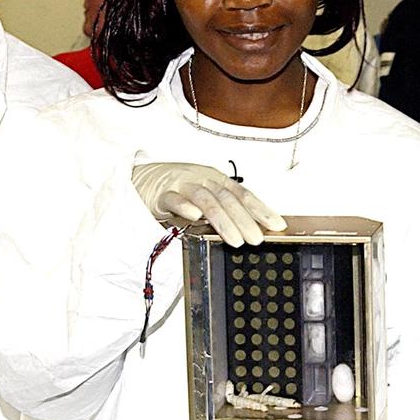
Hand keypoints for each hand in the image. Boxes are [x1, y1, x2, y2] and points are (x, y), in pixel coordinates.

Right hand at [131, 163, 285, 246]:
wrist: (142, 179)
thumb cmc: (178, 190)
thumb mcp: (204, 200)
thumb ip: (222, 212)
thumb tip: (249, 230)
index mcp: (217, 180)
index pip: (243, 194)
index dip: (261, 209)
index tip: (277, 225)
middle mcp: (203, 179)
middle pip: (227, 199)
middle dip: (244, 220)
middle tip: (256, 240)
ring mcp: (182, 184)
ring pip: (206, 200)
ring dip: (222, 220)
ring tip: (235, 240)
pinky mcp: (162, 193)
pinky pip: (174, 199)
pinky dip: (185, 207)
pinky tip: (195, 217)